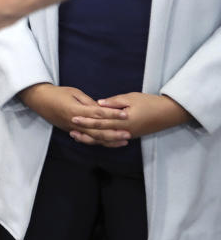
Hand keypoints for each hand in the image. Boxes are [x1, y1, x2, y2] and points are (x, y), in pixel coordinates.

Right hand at [19, 83, 129, 146]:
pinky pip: (87, 139)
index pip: (98, 114)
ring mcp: (72, 129)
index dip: (112, 114)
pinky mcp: (71, 131)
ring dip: (109, 140)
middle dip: (114, 133)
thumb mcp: (74, 92)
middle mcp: (75, 122)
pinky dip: (99, 142)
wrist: (39, 100)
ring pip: (93, 138)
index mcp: (76, 110)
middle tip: (128, 133)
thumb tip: (102, 109)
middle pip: (98, 130)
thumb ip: (88, 102)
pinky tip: (109, 142)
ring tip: (123, 141)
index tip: (125, 114)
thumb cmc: (57, 93)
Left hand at [70, 92, 192, 144]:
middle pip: (100, 132)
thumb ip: (114, 102)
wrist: (168, 114)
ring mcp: (127, 135)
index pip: (101, 121)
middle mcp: (124, 130)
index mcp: (123, 120)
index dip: (86, 120)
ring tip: (77, 135)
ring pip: (105, 140)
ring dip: (91, 138)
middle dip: (85, 130)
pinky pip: (112, 140)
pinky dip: (101, 140)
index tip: (73, 117)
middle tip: (70, 127)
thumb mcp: (131, 98)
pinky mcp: (130, 135)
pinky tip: (92, 138)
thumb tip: (98, 104)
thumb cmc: (149, 102)